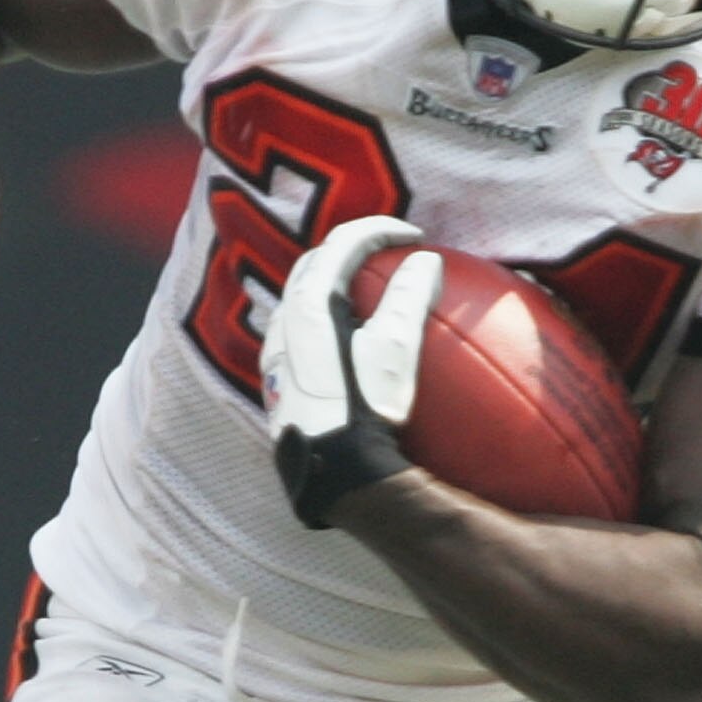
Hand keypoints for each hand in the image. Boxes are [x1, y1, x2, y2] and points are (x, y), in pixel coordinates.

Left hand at [260, 215, 440, 527]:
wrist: (334, 472)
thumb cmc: (365, 408)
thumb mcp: (394, 349)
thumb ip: (408, 297)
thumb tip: (425, 260)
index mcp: (308, 304)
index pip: (341, 244)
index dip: (380, 230)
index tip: (415, 238)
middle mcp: (283, 324)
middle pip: (314, 265)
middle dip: (350, 249)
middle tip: (387, 254)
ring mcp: (275, 356)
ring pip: (299, 300)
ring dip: (332, 284)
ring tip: (365, 292)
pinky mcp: (279, 385)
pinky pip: (297, 335)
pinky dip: (323, 321)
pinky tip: (345, 342)